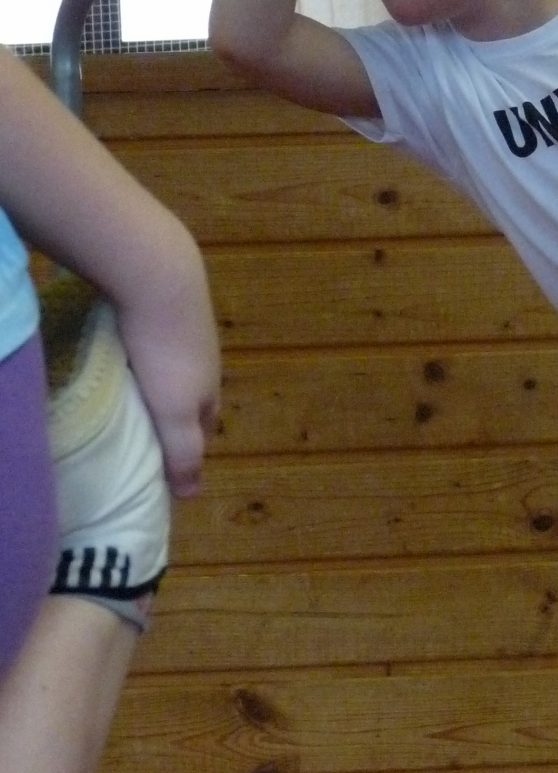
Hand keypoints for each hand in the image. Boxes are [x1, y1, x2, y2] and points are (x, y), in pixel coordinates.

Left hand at [114, 241, 220, 497]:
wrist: (159, 277)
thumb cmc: (166, 352)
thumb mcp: (174, 412)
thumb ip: (184, 452)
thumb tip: (193, 495)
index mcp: (211, 387)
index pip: (207, 425)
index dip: (190, 444)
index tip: (165, 459)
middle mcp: (207, 358)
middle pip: (194, 393)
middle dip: (177, 411)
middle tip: (146, 426)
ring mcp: (191, 328)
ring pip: (178, 364)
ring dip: (162, 379)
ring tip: (134, 390)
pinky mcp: (169, 304)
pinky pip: (160, 338)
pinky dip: (148, 350)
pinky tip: (129, 350)